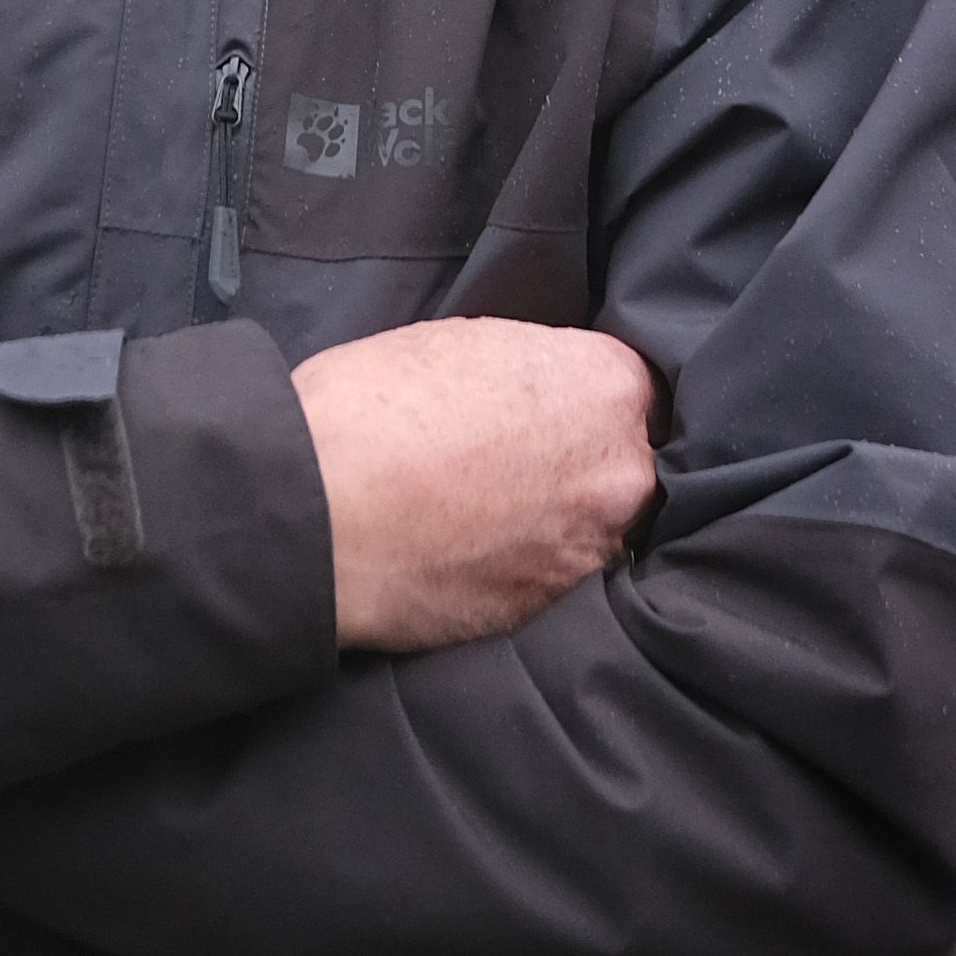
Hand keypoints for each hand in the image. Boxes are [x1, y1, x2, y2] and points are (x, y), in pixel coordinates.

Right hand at [288, 318, 657, 652]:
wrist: (316, 515)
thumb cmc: (369, 406)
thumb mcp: (464, 342)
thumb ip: (536, 369)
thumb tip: (546, 395)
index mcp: (607, 388)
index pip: (640, 392)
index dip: (593, 402)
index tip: (559, 413)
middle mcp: (621, 473)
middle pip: (629, 465)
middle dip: (586, 464)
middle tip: (518, 463)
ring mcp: (590, 551)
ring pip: (596, 530)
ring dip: (559, 523)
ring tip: (487, 514)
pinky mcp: (549, 613)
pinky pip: (553, 582)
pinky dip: (523, 569)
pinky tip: (469, 552)